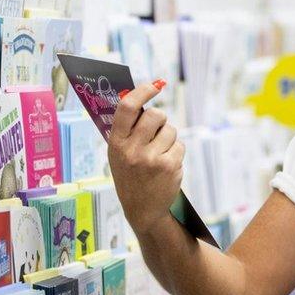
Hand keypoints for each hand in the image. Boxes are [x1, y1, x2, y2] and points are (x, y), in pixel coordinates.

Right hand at [108, 79, 184, 236]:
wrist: (142, 210)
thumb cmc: (131, 176)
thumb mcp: (119, 154)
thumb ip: (128, 129)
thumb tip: (142, 96)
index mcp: (116, 143)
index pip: (128, 107)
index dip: (142, 91)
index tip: (155, 85)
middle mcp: (132, 150)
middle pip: (156, 115)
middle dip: (160, 119)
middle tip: (157, 129)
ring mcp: (151, 159)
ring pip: (170, 130)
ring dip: (168, 138)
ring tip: (159, 154)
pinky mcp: (169, 166)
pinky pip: (179, 145)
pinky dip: (176, 152)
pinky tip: (166, 165)